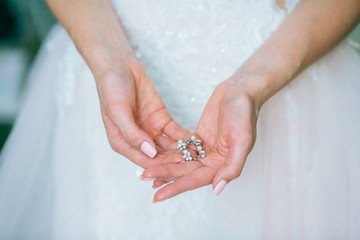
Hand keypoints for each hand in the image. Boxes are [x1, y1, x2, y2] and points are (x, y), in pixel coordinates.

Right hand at [96, 57, 192, 167]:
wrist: (120, 67)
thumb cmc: (112, 89)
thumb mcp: (118, 112)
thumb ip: (132, 134)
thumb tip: (149, 152)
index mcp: (122, 143)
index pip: (143, 160)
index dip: (160, 164)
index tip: (177, 163)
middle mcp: (137, 140)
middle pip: (158, 156)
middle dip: (174, 159)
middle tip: (192, 160)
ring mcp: (150, 131)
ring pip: (168, 146)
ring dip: (181, 150)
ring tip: (197, 152)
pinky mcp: (161, 120)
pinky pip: (174, 132)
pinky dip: (184, 137)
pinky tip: (195, 140)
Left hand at [142, 74, 260, 201]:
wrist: (240, 90)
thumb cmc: (244, 113)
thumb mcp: (242, 139)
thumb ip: (232, 167)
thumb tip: (217, 189)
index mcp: (223, 165)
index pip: (196, 180)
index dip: (176, 188)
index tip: (157, 196)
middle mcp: (213, 161)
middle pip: (185, 172)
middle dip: (165, 176)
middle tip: (144, 178)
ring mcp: (205, 150)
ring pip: (181, 162)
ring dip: (164, 166)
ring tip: (144, 173)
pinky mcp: (198, 139)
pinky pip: (181, 149)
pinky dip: (169, 154)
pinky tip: (154, 157)